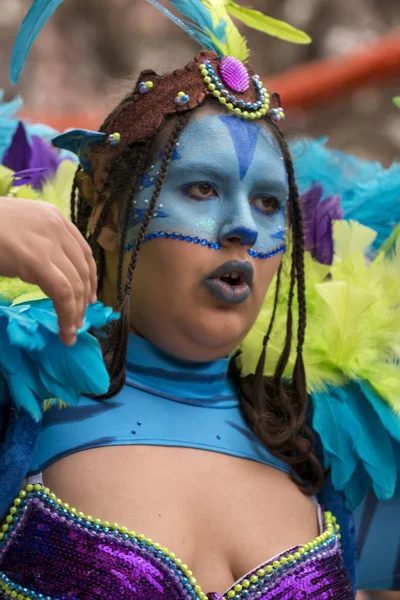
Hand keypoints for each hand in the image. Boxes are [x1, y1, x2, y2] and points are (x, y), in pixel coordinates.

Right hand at [0, 196, 96, 345]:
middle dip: (84, 300)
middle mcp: (56, 226)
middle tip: (79, 321)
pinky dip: (67, 314)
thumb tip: (48, 275)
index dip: (90, 279)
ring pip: (76, 284)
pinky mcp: (38, 259)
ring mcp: (49, 241)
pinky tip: (64, 330)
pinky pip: (64, 292)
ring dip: (76, 312)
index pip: (83, 252)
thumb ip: (36, 248)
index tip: (89, 299)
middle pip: (83, 269)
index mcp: (53, 217)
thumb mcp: (16, 233)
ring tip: (70, 332)